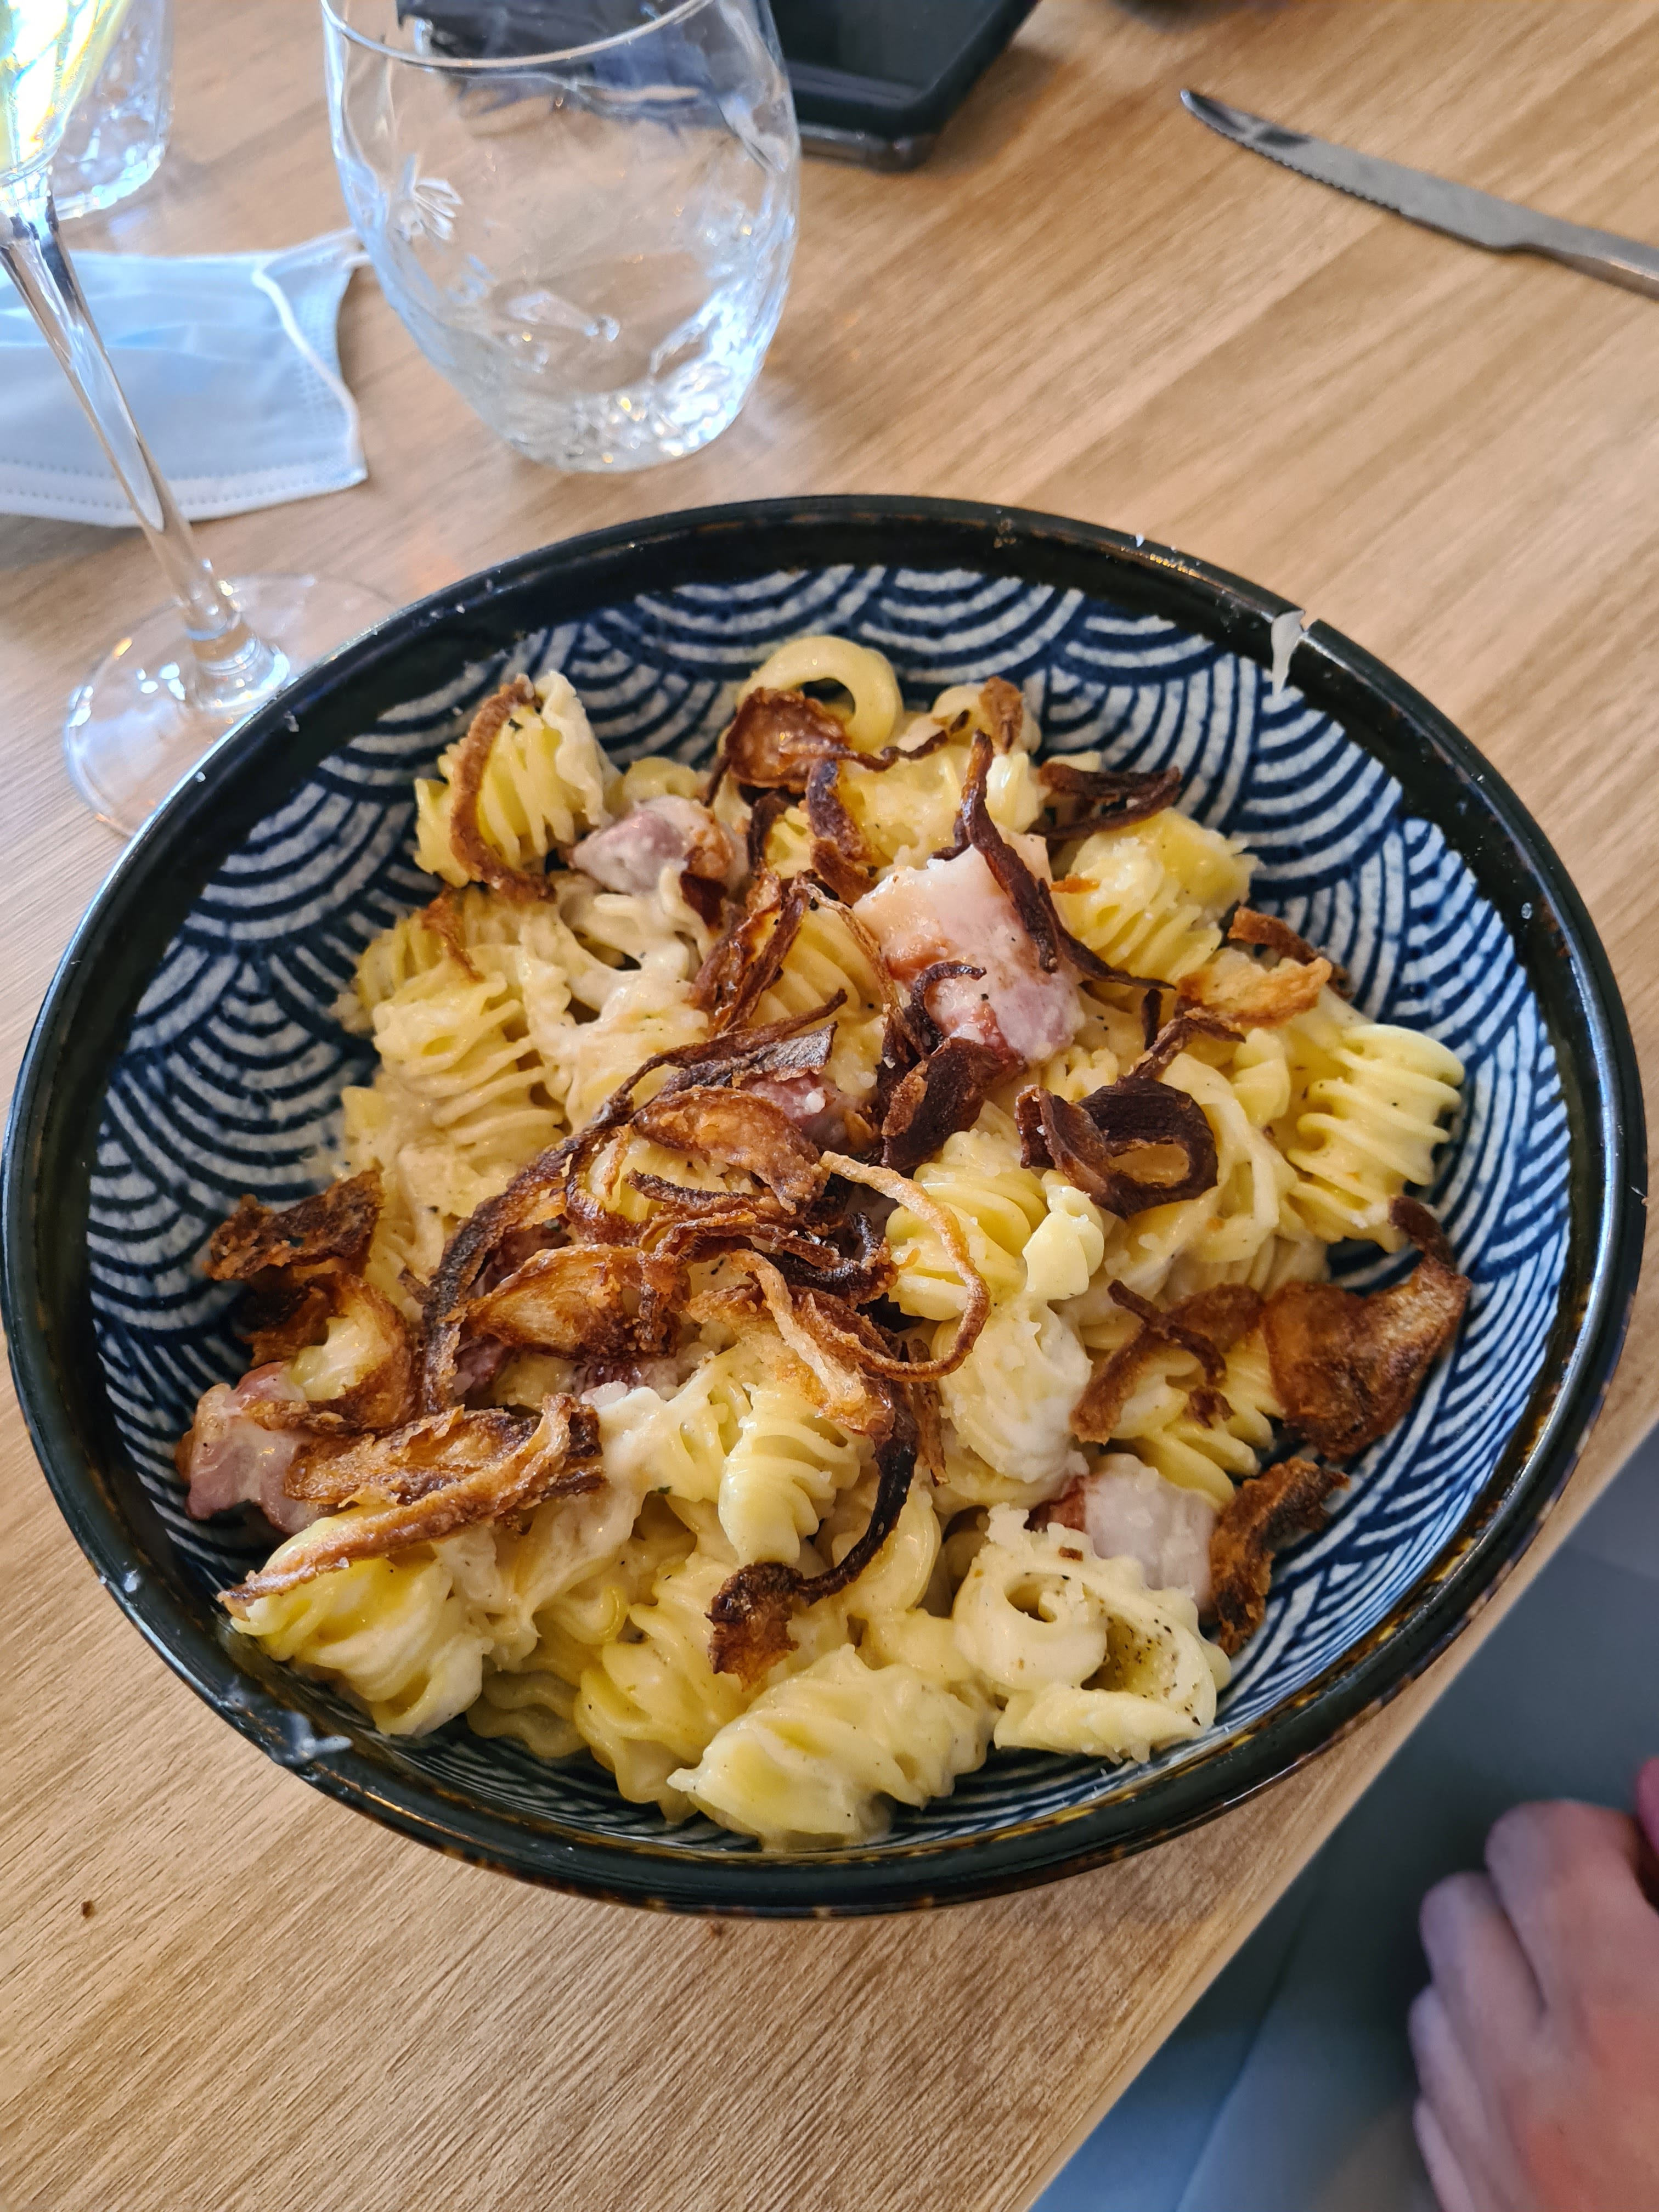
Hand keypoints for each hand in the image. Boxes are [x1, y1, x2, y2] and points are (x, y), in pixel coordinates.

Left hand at [1409, 1758, 1658, 2210]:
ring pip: (1435, 1993)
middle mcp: (1536, 2081)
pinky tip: (1565, 2097)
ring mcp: (1493, 2155)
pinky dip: (1482, 2072)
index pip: (1538, 1842)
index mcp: (1628, 2016)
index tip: (1644, 1871)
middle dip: (1530, 1901)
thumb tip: (1656, 1781)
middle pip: (1460, 1902)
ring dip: (1498, 1983)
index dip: (1595, 1841)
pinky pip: (1435, 2095)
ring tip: (1595, 2018)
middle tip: (1616, 1938)